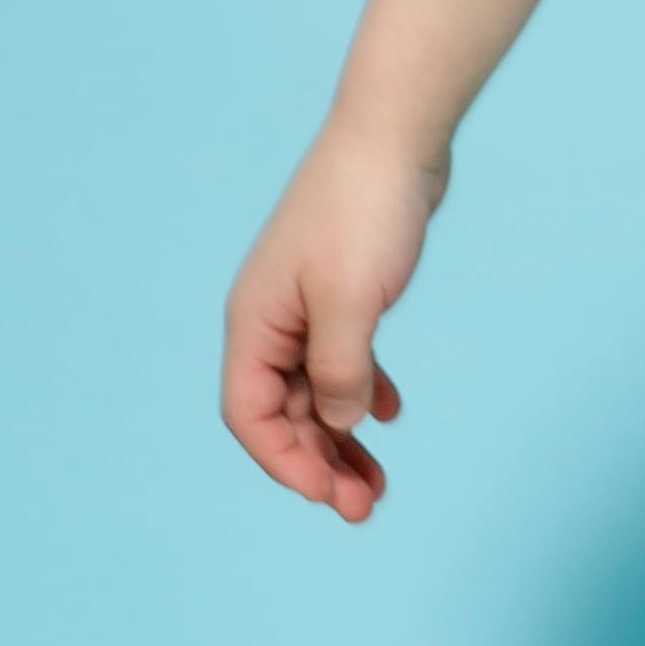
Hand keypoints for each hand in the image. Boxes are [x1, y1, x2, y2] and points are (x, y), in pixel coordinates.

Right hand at [221, 117, 447, 519]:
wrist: (395, 139)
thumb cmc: (364, 212)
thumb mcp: (350, 303)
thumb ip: (339, 371)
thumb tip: (336, 425)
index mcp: (255, 323)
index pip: (249, 414)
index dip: (284, 462)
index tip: (329, 496)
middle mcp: (270, 320)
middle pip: (283, 414)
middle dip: (318, 463)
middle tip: (366, 506)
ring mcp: (304, 308)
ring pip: (314, 394)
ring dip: (340, 440)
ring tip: (378, 482)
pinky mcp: (341, 295)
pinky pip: (340, 362)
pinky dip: (360, 393)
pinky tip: (388, 415)